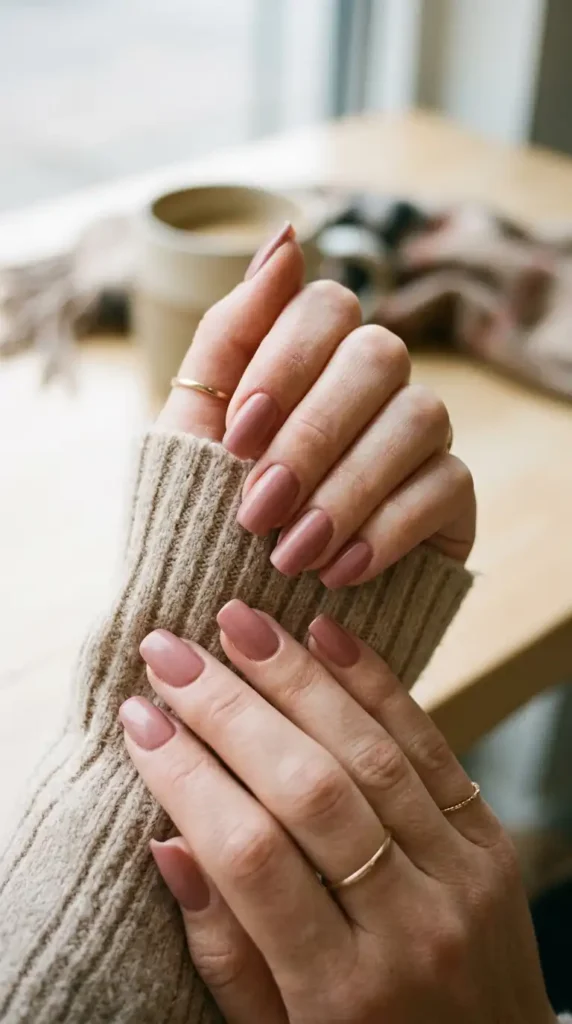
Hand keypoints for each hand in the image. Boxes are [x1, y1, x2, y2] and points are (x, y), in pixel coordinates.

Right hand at [120, 605, 553, 1023]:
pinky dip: (377, 685)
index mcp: (338, 993)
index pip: (249, 855)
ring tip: (239, 624)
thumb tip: (169, 838)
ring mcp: (459, 877)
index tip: (139, 718)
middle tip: (171, 651)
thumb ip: (226, 949)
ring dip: (297, 678)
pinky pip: (432, 746)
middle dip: (229, 709)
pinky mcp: (490, 841)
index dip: (187, 777)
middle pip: (308, 789)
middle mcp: (407, 926)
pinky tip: (326, 637)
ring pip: (369, 753)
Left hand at [158, 224, 475, 584]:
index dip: (283, 366)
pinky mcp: (449, 491)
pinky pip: (445, 484)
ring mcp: (416, 431)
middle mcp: (371, 380)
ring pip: (417, 417)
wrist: (246, 600)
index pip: (323, 306)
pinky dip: (388, 529)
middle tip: (258, 510)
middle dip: (312, 437)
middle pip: (377, 355)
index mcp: (307, 354)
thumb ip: (229, 334)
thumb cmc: (214, 506)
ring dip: (347, 490)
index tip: (236, 439)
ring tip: (292, 554)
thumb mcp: (194, 424)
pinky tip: (341, 570)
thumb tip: (284, 239)